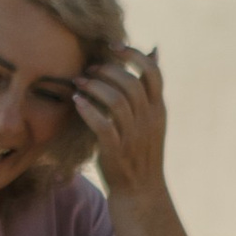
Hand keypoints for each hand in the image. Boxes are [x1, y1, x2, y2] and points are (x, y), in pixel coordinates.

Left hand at [72, 44, 170, 197]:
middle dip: (108, 70)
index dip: (134, 55)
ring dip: (95, 87)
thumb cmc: (141, 148)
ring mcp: (134, 136)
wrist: (140, 190)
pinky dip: (88, 110)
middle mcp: (149, 120)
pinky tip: (76, 101)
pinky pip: (102, 125)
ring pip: (117, 101)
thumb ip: (149, 87)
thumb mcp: (152, 116)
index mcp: (158, 109)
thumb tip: (154, 50)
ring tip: (79, 82)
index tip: (114, 46)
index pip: (153, 73)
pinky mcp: (116, 150)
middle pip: (131, 84)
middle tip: (90, 68)